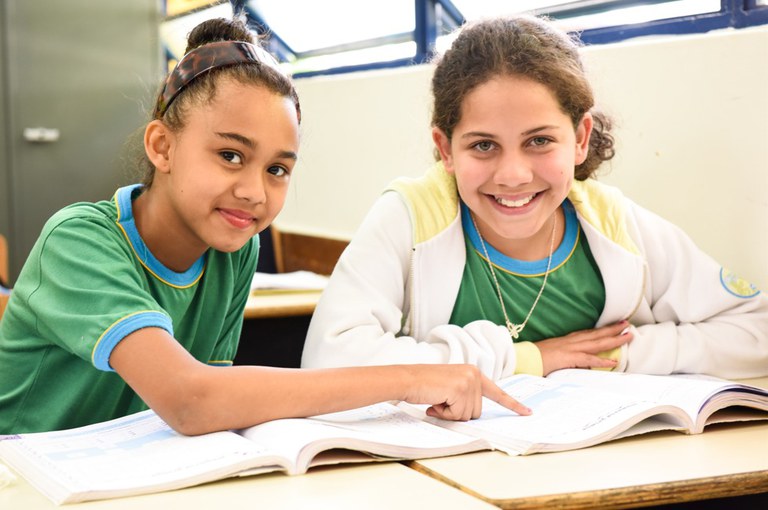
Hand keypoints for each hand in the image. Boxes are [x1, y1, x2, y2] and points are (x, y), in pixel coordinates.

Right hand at [402, 364, 530, 420]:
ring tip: (437, 400)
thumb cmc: (425, 385)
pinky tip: (435, 401)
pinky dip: (445, 413)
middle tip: (441, 402)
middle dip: (458, 413)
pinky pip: (458, 415)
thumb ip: (464, 398)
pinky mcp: (460, 389)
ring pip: (468, 415)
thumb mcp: (450, 388)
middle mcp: (474, 374)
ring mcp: (468, 381)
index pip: (497, 392)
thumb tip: (470, 414)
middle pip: (477, 411)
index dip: (512, 404)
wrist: (408, 379)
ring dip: (450, 414)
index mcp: (473, 373)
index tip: (527, 412)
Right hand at [536, 321, 632, 375]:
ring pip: (597, 343)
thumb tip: (579, 365)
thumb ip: (567, 358)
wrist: (524, 359)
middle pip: (596, 334)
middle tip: (628, 324)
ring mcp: (571, 348)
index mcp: (567, 341)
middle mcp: (571, 341)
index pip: (589, 333)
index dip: (602, 330)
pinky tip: (614, 361)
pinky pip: (589, 359)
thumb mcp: (554, 356)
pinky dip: (601, 360)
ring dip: (613, 339)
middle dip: (613, 329)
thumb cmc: (536, 358)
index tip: (614, 325)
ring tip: (628, 335)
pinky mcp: (569, 357)